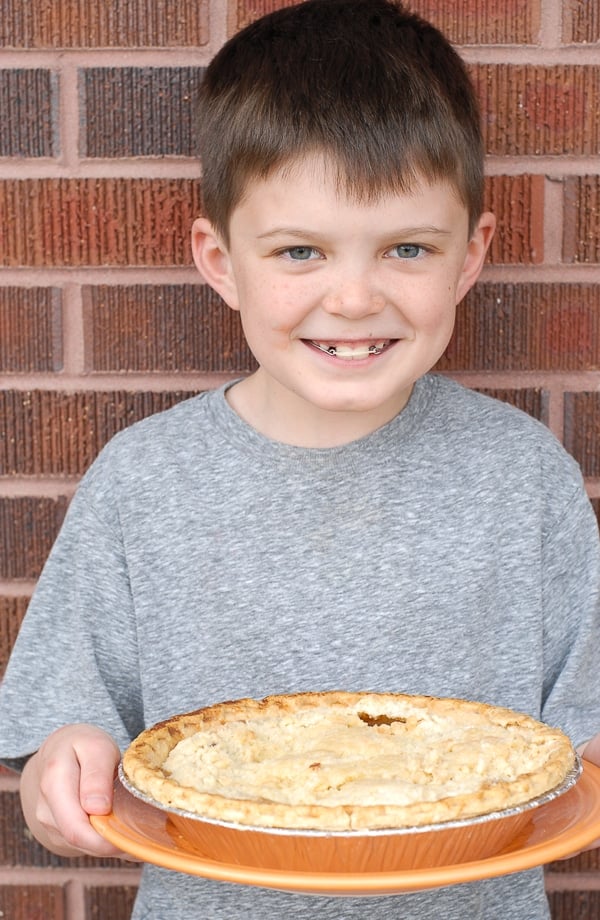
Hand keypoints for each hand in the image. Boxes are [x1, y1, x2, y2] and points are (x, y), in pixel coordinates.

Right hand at [20, 723, 129, 857]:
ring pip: (82, 844)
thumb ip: (97, 774)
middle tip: (139, 832)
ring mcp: (48, 823)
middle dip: (110, 842)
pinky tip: (113, 822)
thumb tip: (97, 809)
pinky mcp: (55, 833)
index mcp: (55, 782)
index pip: (76, 827)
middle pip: (79, 840)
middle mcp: (45, 808)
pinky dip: (100, 837)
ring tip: (128, 821)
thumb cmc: (83, 747)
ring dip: (106, 840)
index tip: (134, 833)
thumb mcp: (97, 747)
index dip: (106, 838)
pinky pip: (81, 843)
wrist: (58, 751)